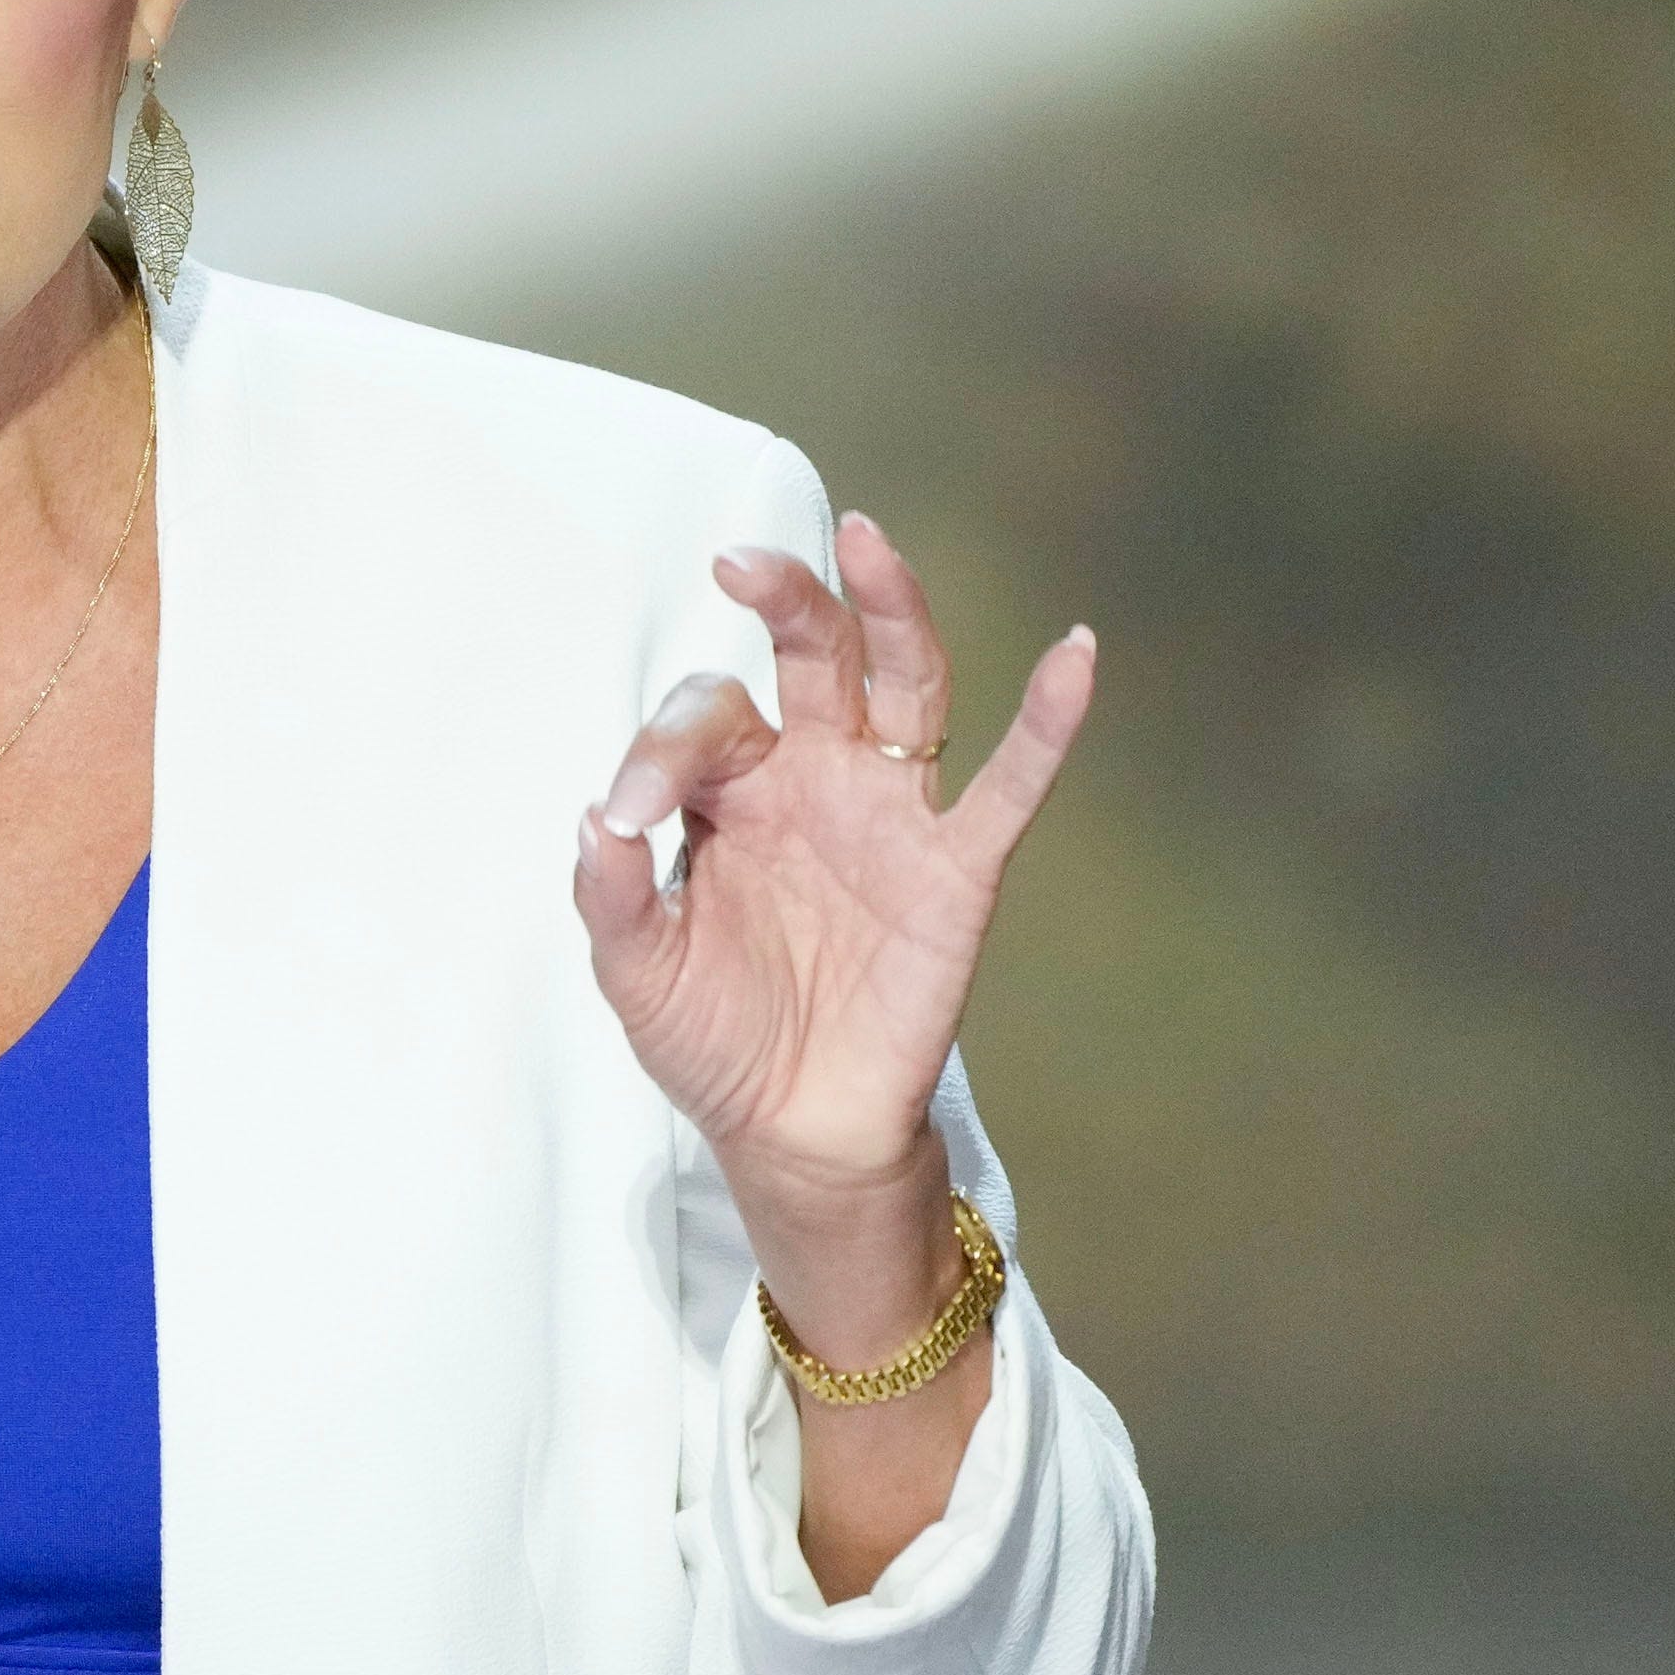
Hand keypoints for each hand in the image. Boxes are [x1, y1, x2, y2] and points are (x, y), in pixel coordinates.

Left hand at [568, 513, 1092, 1227]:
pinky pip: (1012, 786)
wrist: (791, 1131)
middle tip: (740, 562)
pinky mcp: (956, 870)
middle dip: (785, 600)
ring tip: (869, 543)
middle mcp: (814, 778)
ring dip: (891, 612)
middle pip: (813, 658)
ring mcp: (889, 814)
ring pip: (904, 685)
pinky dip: (1050, 721)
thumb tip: (598, 819)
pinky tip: (1077, 654)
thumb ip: (614, 896)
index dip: (660, 754)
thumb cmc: (717, 1037)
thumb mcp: (639, 974)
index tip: (628, 818)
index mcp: (733, 790)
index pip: (703, 725)